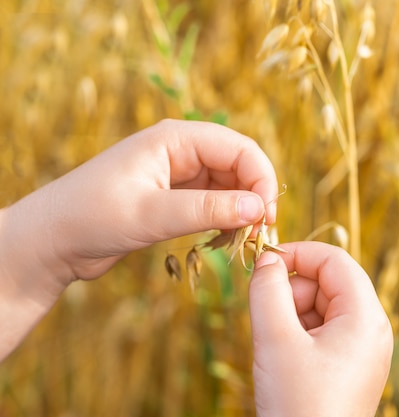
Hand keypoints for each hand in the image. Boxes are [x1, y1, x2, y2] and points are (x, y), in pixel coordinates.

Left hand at [4, 119, 277, 283]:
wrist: (52, 241)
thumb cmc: (91, 218)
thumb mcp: (152, 214)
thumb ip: (208, 210)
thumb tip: (259, 209)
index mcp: (175, 138)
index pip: (239, 149)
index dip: (261, 179)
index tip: (266, 217)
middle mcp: (181, 151)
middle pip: (239, 165)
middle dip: (255, 196)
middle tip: (259, 233)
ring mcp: (180, 174)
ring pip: (231, 186)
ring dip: (242, 211)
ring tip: (241, 241)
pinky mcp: (176, 198)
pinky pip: (215, 203)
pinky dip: (226, 221)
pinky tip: (224, 240)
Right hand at [249, 242, 393, 416]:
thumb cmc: (298, 405)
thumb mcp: (275, 340)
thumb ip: (267, 290)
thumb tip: (266, 260)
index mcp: (366, 317)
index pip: (334, 260)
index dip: (297, 253)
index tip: (263, 263)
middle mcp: (372, 329)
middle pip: (328, 283)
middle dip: (292, 290)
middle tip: (265, 317)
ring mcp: (362, 350)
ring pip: (322, 307)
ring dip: (291, 314)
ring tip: (275, 347)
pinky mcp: (349, 366)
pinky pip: (322, 331)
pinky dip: (297, 334)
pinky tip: (284, 358)